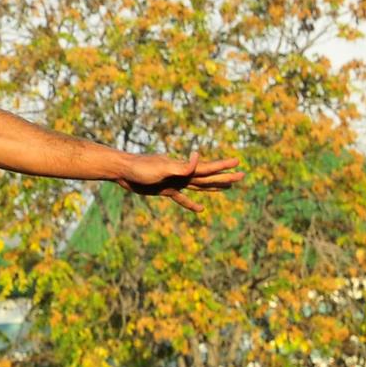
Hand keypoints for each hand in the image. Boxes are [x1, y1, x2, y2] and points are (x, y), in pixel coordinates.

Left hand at [116, 152, 243, 211]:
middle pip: (208, 177)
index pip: (208, 167)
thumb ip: (181, 166)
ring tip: (228, 186)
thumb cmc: (141, 167)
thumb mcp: (162, 167)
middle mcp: (182, 174)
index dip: (223, 166)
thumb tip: (198, 156)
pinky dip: (191, 204)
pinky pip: (182, 198)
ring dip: (213, 186)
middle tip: (242, 175)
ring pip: (199, 185)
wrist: (123, 171)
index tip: (239, 163)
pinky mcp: (165, 189)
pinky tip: (200, 210)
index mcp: (183, 168)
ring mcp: (175, 182)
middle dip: (224, 176)